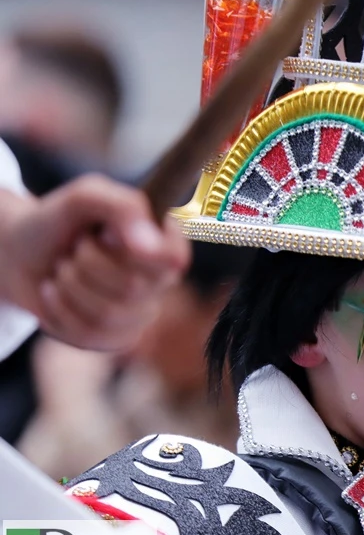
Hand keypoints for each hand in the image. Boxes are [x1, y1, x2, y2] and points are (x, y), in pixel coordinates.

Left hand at [0, 175, 189, 350]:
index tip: (107, 234)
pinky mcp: (114, 337)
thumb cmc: (57, 221)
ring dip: (70, 285)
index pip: (174, 258)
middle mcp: (158, 279)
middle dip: (87, 263)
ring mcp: (139, 312)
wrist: (18, 252)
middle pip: (132, 287)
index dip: (142, 252)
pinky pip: (89, 334)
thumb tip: (149, 246)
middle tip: (76, 248)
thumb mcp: (84, 197)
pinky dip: (58, 308)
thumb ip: (122, 207)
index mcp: (162, 242)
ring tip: (62, 269)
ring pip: (108, 314)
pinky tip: (54, 292)